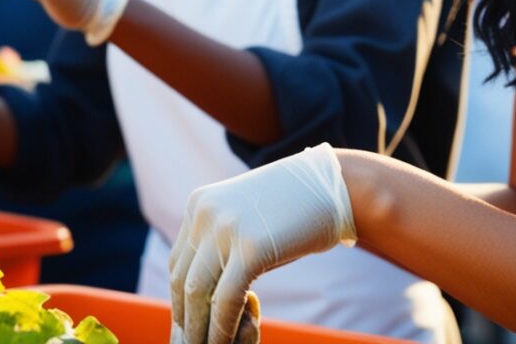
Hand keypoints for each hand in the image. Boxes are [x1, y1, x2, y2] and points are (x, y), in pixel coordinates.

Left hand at [169, 143, 356, 343]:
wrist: (336, 187)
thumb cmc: (295, 207)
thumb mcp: (246, 216)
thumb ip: (221, 243)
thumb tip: (201, 293)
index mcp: (200, 203)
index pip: (179, 263)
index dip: (182, 301)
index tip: (193, 325)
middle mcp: (205, 212)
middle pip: (182, 281)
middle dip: (188, 320)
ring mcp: (227, 228)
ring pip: (198, 294)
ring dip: (201, 330)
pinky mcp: (251, 248)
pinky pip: (226, 300)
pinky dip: (224, 328)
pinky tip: (231, 341)